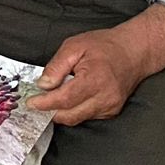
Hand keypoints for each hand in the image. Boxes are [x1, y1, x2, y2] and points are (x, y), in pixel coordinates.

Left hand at [27, 28, 150, 124]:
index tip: (30, 102)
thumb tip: (43, 85)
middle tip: (36, 100)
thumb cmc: (105, 46)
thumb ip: (57, 66)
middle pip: (70, 115)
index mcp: (95, 80)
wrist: (134, 52)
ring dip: (61, 111)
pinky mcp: (111, 111)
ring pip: (77, 118)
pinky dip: (74, 110)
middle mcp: (105, 98)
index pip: (65, 99)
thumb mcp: (74, 46)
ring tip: (53, 96)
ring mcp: (110, 107)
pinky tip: (70, 97)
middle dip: (50, 110)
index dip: (45, 103)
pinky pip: (86, 116)